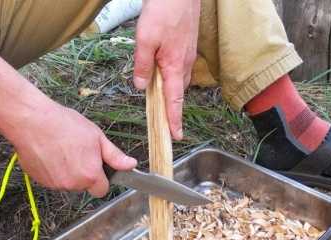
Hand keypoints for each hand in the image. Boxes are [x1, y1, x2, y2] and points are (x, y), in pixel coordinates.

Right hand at [3, 98, 136, 196]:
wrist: (31, 121)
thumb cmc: (64, 125)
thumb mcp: (97, 136)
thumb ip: (114, 156)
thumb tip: (131, 165)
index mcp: (90, 175)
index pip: (102, 190)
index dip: (101, 178)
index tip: (96, 166)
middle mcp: (72, 184)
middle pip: (84, 186)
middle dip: (83, 173)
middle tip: (77, 151)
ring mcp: (54, 184)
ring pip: (67, 182)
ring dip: (67, 171)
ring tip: (61, 149)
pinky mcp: (39, 181)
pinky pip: (52, 179)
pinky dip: (52, 170)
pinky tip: (50, 152)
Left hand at [133, 0, 200, 139]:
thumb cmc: (164, 11)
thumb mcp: (145, 39)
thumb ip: (143, 65)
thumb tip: (142, 86)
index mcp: (175, 67)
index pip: (175, 101)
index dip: (174, 120)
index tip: (176, 136)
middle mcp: (185, 64)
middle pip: (177, 92)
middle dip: (170, 105)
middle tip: (160, 117)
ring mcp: (188, 54)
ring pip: (178, 78)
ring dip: (169, 87)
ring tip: (156, 92)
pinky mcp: (187, 45)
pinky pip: (179, 66)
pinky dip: (170, 73)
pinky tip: (160, 67)